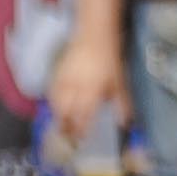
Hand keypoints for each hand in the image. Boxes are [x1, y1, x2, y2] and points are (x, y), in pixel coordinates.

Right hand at [45, 35, 125, 175]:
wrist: (94, 35)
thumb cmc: (109, 59)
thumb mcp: (119, 82)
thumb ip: (121, 103)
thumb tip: (125, 123)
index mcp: (91, 91)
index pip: (83, 117)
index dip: (81, 130)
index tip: (81, 140)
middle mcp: (74, 88)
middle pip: (65, 114)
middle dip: (66, 127)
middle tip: (67, 136)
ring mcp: (63, 81)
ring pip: (56, 105)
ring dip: (57, 116)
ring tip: (61, 125)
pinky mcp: (56, 74)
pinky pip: (51, 94)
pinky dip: (52, 103)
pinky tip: (55, 107)